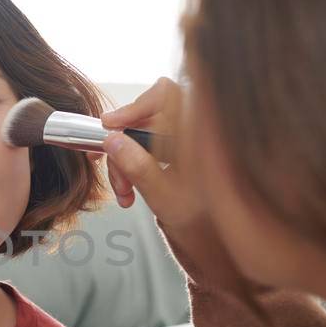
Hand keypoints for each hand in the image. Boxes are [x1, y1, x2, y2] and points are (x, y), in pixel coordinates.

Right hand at [99, 76, 202, 227]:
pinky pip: (146, 144)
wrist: (214, 230)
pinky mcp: (174, 147)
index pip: (164, 96)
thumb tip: (112, 141)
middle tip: (115, 176)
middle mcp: (191, 128)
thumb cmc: (202, 215)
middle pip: (144, 119)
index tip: (111, 124)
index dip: (134, 106)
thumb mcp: (164, 195)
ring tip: (125, 191)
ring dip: (125, 161)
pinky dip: (134, 162)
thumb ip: (138, 167)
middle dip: (122, 149)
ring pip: (141, 134)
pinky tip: (132, 186)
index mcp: (198, 133)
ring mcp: (182, 137)